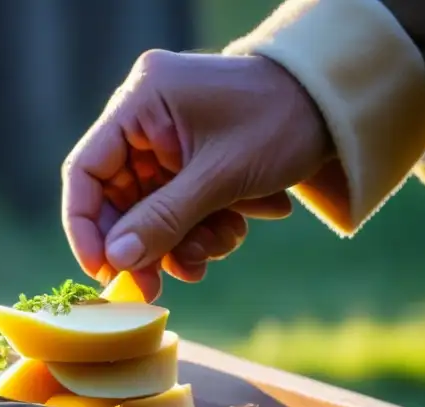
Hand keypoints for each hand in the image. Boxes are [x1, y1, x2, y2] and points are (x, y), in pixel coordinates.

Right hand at [62, 50, 332, 299]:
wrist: (340, 108)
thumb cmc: (284, 122)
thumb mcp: (221, 177)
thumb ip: (163, 220)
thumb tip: (115, 262)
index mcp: (141, 102)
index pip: (85, 170)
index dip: (84, 225)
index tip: (101, 270)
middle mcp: (145, 119)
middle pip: (116, 198)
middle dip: (142, 243)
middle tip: (152, 287)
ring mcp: (166, 142)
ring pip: (147, 211)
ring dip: (177, 242)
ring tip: (213, 250)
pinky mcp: (188, 162)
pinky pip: (175, 208)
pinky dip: (198, 230)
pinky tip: (229, 233)